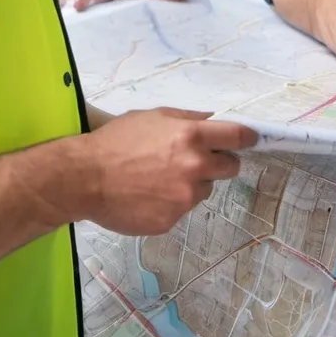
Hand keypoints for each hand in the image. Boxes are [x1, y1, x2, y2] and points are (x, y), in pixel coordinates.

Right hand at [79, 107, 256, 235]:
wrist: (84, 178)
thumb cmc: (116, 140)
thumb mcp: (153, 116)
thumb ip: (187, 118)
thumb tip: (212, 119)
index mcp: (191, 137)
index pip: (237, 137)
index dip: (247, 138)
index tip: (251, 140)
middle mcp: (194, 168)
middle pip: (230, 168)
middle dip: (219, 163)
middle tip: (197, 161)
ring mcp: (184, 198)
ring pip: (205, 190)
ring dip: (193, 184)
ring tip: (161, 178)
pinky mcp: (171, 220)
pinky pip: (182, 209)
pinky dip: (171, 202)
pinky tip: (148, 195)